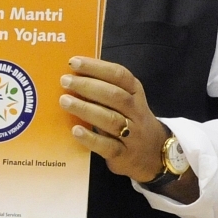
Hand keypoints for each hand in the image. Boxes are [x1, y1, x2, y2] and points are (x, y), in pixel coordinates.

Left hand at [59, 57, 171, 181]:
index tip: (74, 62)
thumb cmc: (130, 121)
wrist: (153, 153)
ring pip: (111, 120)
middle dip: (89, 86)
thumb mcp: (128, 101)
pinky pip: (107, 146)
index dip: (97, 67)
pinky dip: (91, 138)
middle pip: (116, 96)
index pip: (120, 76)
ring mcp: (132, 135)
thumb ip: (106, 89)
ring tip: (64, 101)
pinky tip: (76, 131)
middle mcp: (136, 112)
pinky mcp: (123, 155)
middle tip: (65, 81)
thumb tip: (73, 74)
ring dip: (86, 109)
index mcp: (136, 94)